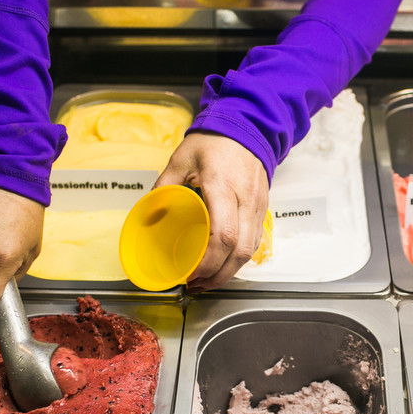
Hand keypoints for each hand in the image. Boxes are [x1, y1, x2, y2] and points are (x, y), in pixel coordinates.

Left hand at [154, 132, 268, 291]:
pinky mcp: (262, 210)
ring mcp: (257, 207)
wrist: (247, 129)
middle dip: (217, 275)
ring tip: (207, 280)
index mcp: (223, 187)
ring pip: (250, 251)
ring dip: (229, 271)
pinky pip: (254, 242)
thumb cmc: (215, 142)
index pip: (223, 235)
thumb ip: (164, 186)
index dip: (208, 261)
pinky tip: (223, 264)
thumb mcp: (181, 158)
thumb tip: (150, 214)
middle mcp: (245, 201)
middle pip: (239, 251)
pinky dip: (238, 259)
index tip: (190, 272)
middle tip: (196, 284)